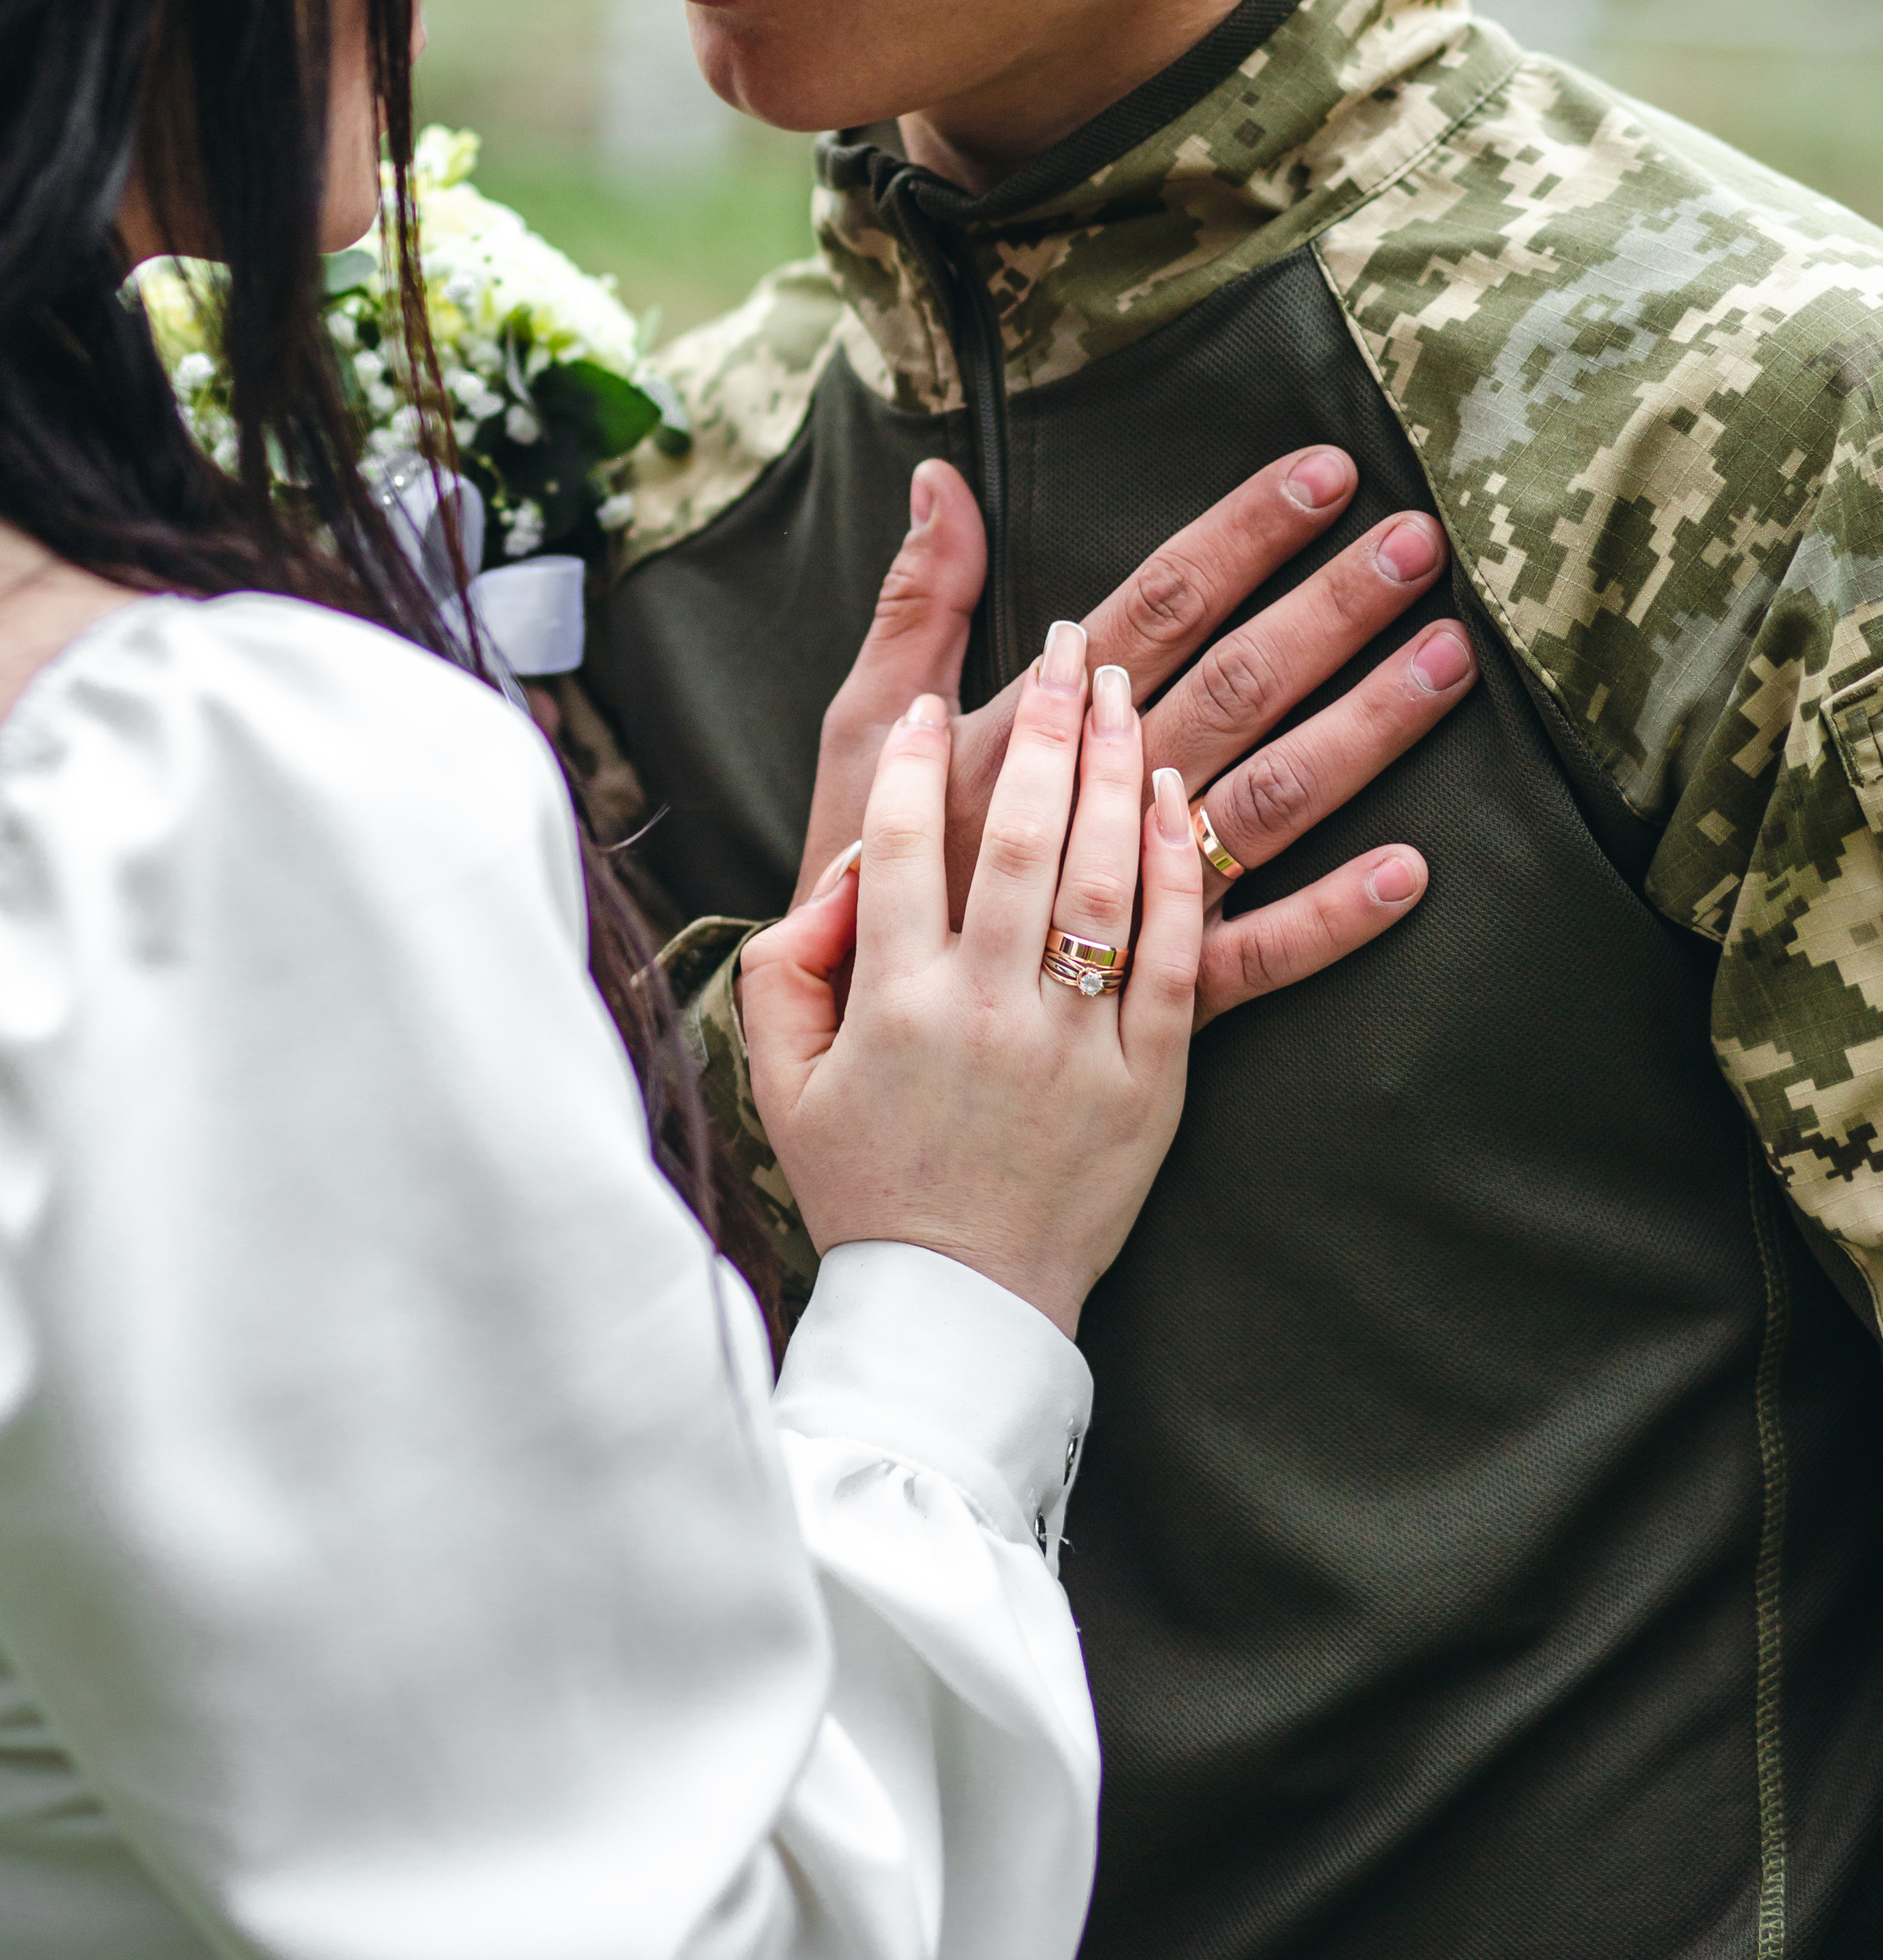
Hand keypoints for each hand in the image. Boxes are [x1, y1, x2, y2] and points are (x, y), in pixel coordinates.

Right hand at [742, 635, 1204, 1339]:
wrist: (960, 1313)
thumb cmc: (867, 1188)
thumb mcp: (782, 1086)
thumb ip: (783, 973)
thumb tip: (832, 884)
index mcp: (889, 1006)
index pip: (894, 847)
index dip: (908, 760)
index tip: (925, 702)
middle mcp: (983, 1012)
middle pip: (1015, 836)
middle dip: (1043, 726)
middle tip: (1065, 646)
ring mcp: (1073, 1046)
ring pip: (1101, 877)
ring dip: (1115, 770)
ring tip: (1125, 690)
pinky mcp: (1150, 1081)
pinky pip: (1174, 954)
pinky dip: (1176, 867)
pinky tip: (1176, 795)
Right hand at [796, 452, 1475, 1027]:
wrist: (855, 1096)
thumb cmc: (853, 901)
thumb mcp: (857, 742)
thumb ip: (914, 608)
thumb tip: (943, 479)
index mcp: (1016, 743)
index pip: (1148, 613)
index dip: (1237, 540)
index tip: (1322, 475)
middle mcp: (1081, 820)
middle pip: (1224, 691)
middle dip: (1323, 611)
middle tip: (1416, 541)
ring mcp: (1125, 916)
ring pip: (1260, 806)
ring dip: (1359, 729)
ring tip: (1447, 660)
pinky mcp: (1156, 1020)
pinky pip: (1255, 960)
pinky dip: (1332, 919)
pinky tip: (1413, 870)